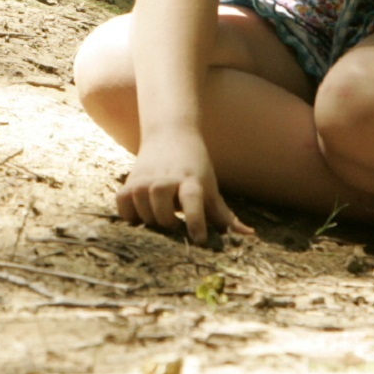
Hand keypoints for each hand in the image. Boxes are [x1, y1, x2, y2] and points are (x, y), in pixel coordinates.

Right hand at [116, 130, 253, 245]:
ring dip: (151, 220)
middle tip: (175, 224)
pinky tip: (141, 214)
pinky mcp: (130, 180)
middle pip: (163, 213)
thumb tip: (249, 235)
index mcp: (191, 181)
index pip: (193, 201)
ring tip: (159, 216)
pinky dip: (129, 214)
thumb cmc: (195, 166)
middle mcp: (166, 179)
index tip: (199, 239)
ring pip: (143, 211)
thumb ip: (225, 216)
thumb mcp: (211, 188)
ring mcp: (145, 179)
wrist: (170, 134)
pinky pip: (123, 205)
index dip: (195, 221)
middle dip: (170, 225)